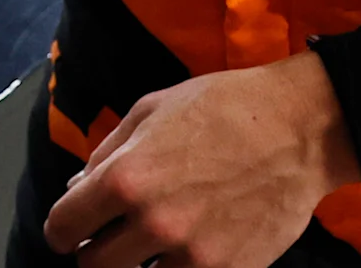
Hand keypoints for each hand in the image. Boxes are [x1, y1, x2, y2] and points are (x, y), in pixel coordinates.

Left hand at [42, 53, 357, 266]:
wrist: (300, 129)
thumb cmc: (224, 108)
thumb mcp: (150, 110)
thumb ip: (108, 151)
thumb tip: (79, 184)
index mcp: (126, 178)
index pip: (64, 225)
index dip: (60, 230)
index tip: (67, 232)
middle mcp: (154, 221)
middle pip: (94, 266)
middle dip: (93, 253)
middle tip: (105, 241)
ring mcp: (193, 253)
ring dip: (136, 265)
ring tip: (146, 248)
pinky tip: (184, 252)